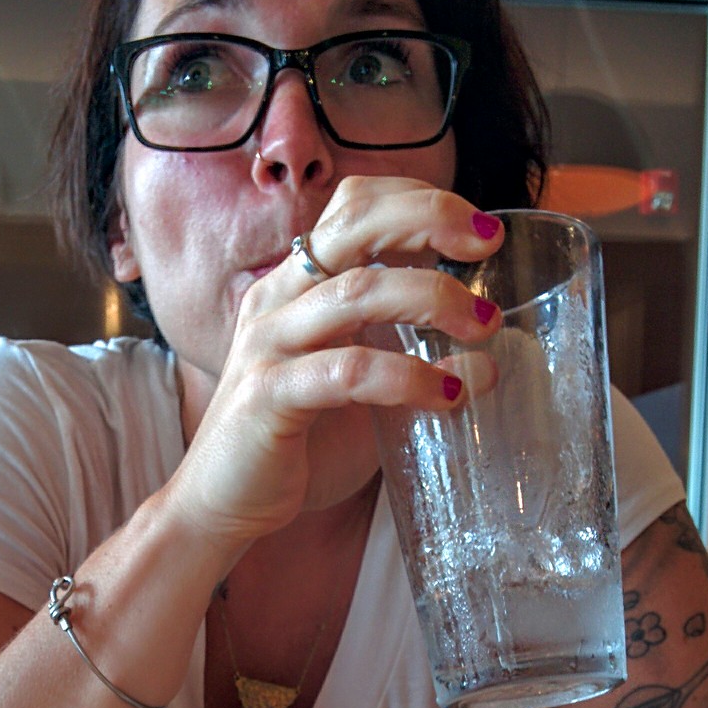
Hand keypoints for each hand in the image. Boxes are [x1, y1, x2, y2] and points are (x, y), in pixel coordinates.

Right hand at [166, 176, 504, 546]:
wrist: (218, 506)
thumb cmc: (287, 446)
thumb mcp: (355, 390)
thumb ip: (408, 361)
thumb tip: (489, 356)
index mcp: (293, 286)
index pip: (353, 207)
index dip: (417, 201)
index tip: (477, 230)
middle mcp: (275, 300)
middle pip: (356, 225)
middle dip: (431, 219)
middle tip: (487, 245)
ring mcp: (267, 344)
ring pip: (360, 291)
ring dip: (434, 299)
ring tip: (484, 329)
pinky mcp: (268, 396)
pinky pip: (348, 371)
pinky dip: (406, 376)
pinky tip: (446, 394)